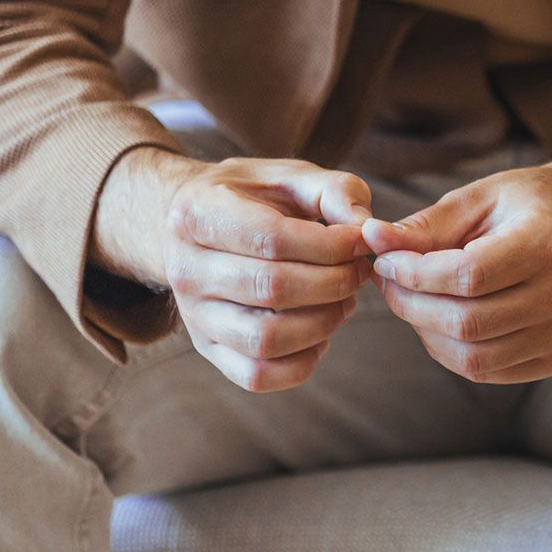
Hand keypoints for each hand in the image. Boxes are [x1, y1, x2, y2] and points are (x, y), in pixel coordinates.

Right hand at [99, 150, 374, 391]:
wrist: (198, 224)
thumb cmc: (254, 197)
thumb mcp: (292, 176)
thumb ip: (336, 191)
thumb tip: (367, 230)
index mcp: (197, 215)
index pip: (271, 239)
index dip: (330, 245)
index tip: (361, 241)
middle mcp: (185, 270)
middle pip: (272, 289)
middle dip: (335, 282)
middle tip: (360, 270)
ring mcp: (192, 315)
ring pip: (265, 339)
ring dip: (324, 322)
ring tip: (345, 300)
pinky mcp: (207, 348)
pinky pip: (257, 375)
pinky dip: (303, 362)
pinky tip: (322, 332)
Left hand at [364, 143, 551, 384]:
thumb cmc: (532, 205)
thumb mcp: (481, 198)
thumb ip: (427, 225)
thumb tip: (372, 240)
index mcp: (548, 244)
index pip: (468, 276)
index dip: (415, 274)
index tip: (385, 262)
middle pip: (467, 323)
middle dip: (411, 306)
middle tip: (390, 284)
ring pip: (474, 358)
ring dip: (426, 334)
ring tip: (414, 302)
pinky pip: (489, 371)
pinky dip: (452, 351)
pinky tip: (444, 320)